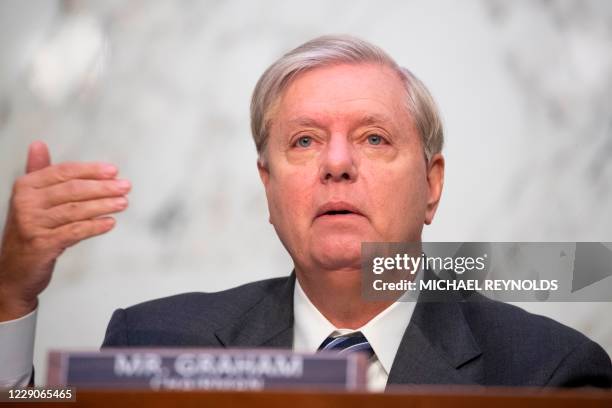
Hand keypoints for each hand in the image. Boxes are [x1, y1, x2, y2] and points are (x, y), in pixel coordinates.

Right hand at [0, 141, 130, 320]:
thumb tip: (38, 144)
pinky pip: (74, 231)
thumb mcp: (31, 200)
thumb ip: (38, 172)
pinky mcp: (41, 244)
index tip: (114, 171)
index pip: (63, 172)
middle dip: (103, 187)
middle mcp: (26, 203)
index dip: (91, 170)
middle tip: (126, 186)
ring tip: (123, 203)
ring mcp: (32, 224)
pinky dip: (95, 226)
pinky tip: (110, 222)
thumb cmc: (30, 231)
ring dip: (103, 205)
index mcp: (25, 186)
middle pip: (73, 189)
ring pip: (76, 210)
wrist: (14, 271)